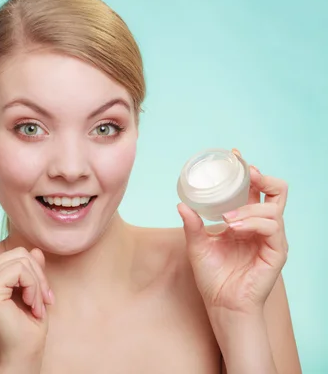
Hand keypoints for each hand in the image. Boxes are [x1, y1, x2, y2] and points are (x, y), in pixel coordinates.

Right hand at [0, 183, 53, 364]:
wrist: (25, 353)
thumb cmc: (28, 325)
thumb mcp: (33, 288)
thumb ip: (30, 266)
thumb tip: (33, 250)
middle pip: (17, 250)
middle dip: (38, 274)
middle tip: (40, 301)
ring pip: (22, 259)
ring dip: (38, 283)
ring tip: (35, 306)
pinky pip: (22, 270)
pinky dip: (35, 288)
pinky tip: (30, 307)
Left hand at [177, 151, 288, 314]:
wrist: (221, 303)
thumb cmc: (213, 276)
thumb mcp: (197, 246)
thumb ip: (193, 225)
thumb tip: (181, 204)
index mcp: (246, 220)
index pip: (254, 189)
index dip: (248, 171)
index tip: (234, 155)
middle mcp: (262, 226)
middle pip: (277, 191)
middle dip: (263, 177)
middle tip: (247, 173)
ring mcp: (272, 238)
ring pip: (273, 208)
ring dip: (248, 208)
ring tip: (227, 219)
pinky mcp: (277, 252)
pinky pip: (272, 228)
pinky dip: (253, 223)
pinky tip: (235, 227)